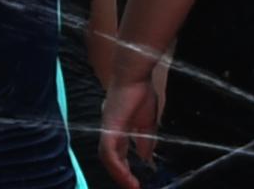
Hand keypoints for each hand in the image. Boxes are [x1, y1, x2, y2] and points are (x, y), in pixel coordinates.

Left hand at [98, 62, 167, 188]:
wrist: (135, 76)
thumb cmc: (140, 93)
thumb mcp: (146, 124)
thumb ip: (145, 141)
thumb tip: (146, 158)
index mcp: (117, 128)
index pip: (117, 153)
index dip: (124, 168)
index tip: (135, 182)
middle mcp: (109, 129)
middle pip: (109, 158)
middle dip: (120, 175)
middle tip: (133, 188)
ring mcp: (107, 128)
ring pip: (106, 158)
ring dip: (119, 175)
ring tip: (132, 186)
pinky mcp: (110, 127)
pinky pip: (109, 151)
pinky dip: (117, 166)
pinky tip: (126, 176)